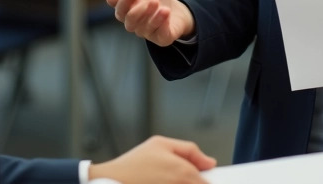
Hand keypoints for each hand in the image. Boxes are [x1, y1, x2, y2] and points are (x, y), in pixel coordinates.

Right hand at [89, 135, 216, 182]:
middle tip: (175, 176)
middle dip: (197, 182)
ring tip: (166, 178)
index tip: (203, 176)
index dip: (208, 179)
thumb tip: (210, 162)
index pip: (208, 182)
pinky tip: (162, 182)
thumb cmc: (134, 163)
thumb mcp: (160, 143)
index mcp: (183, 172)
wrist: (112, 180)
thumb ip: (189, 149)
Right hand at [105, 0, 195, 46]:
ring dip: (149, 16)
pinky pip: (157, 33)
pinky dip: (160, 23)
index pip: (113, 1)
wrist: (171, 7)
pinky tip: (166, 12)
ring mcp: (143, 29)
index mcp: (122, 1)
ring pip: (139, 27)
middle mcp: (129, 17)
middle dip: (135, 10)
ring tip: (158, 3)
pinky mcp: (158, 36)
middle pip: (125, 17)